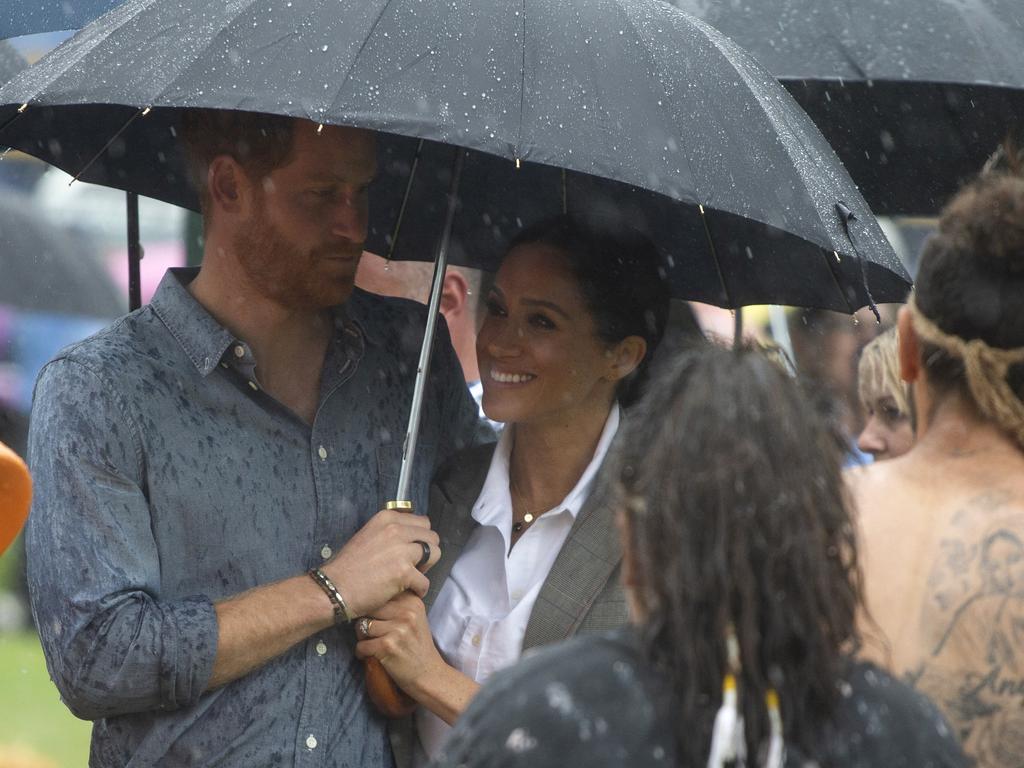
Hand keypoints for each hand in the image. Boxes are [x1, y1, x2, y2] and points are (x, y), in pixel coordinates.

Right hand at [323, 509, 439, 617]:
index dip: (419, 538)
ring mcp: (401, 550)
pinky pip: (425, 581)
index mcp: (387, 518)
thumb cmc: (348, 566)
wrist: (334, 587)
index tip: (410, 550)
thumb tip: (412, 538)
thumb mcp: (369, 536)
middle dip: (426, 552)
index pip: (422, 522)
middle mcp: (396, 529)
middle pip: (432, 537)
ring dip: (426, 568)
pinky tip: (407, 592)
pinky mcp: (404, 572)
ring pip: (435, 554)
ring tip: (411, 578)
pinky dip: (419, 589)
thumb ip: (391, 533)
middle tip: (412, 566)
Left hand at [354, 592, 446, 697]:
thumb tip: (372, 595)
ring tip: (370, 644)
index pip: (382, 595)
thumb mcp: (416, 619)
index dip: (374, 606)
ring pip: (362, 626)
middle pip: (370, 608)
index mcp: (413, 603)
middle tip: (370, 632)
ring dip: (362, 637)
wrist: (428, 674)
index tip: (377, 618)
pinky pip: (361, 644)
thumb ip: (400, 605)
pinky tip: (369, 655)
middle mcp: (406, 613)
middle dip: (366, 620)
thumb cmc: (418, 646)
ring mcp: (397, 629)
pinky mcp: (387, 646)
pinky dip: (362, 652)